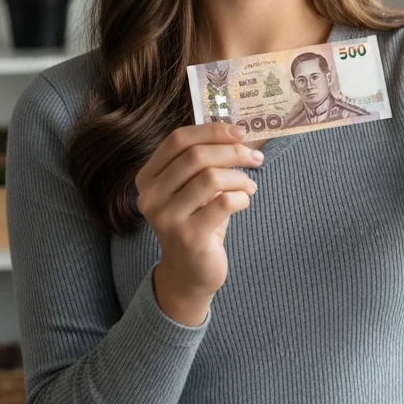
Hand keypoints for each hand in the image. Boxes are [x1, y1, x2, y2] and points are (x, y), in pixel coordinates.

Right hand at [135, 122, 262, 323]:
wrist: (190, 272)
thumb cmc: (197, 220)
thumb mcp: (194, 187)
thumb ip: (206, 159)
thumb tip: (238, 131)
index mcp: (148, 177)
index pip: (178, 139)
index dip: (211, 130)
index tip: (240, 131)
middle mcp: (150, 196)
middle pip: (196, 155)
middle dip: (233, 152)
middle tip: (255, 158)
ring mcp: (166, 218)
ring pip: (211, 177)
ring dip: (240, 178)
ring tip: (249, 187)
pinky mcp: (188, 237)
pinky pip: (223, 203)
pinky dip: (242, 197)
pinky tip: (244, 202)